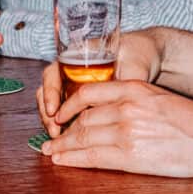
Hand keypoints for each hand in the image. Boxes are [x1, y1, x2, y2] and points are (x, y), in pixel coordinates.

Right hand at [38, 30, 163, 135]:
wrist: (145, 57)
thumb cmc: (137, 55)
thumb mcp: (133, 68)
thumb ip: (126, 84)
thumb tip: (123, 107)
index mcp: (76, 56)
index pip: (52, 74)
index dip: (50, 94)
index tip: (55, 112)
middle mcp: (70, 70)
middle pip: (47, 92)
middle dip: (47, 114)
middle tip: (54, 131)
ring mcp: (73, 85)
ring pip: (53, 104)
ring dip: (52, 121)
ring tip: (59, 137)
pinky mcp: (81, 99)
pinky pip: (65, 112)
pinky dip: (64, 124)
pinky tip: (70, 138)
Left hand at [38, 79, 192, 178]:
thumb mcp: (161, 99)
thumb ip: (135, 103)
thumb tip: (113, 114)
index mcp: (134, 89)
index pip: (87, 94)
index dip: (68, 106)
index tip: (59, 115)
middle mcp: (126, 107)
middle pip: (82, 119)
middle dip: (63, 131)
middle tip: (51, 138)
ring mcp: (127, 131)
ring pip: (82, 138)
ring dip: (63, 147)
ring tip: (51, 152)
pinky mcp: (132, 155)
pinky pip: (93, 157)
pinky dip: (73, 160)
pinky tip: (63, 161)